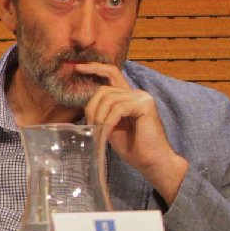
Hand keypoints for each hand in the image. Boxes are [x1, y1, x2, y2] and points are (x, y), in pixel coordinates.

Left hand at [77, 62, 188, 204]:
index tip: (78, 68)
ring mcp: (142, 97)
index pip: (111, 73)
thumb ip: (102, 112)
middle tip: (91, 126)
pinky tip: (106, 133)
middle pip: (104, 90)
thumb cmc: (133, 148)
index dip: (95, 68)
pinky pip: (117, 109)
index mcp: (128, 96)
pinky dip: (108, 122)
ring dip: (99, 116)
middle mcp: (136, 93)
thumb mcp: (111, 126)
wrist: (152, 162)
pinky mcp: (145, 105)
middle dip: (92, 107)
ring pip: (109, 99)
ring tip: (100, 132)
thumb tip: (84, 105)